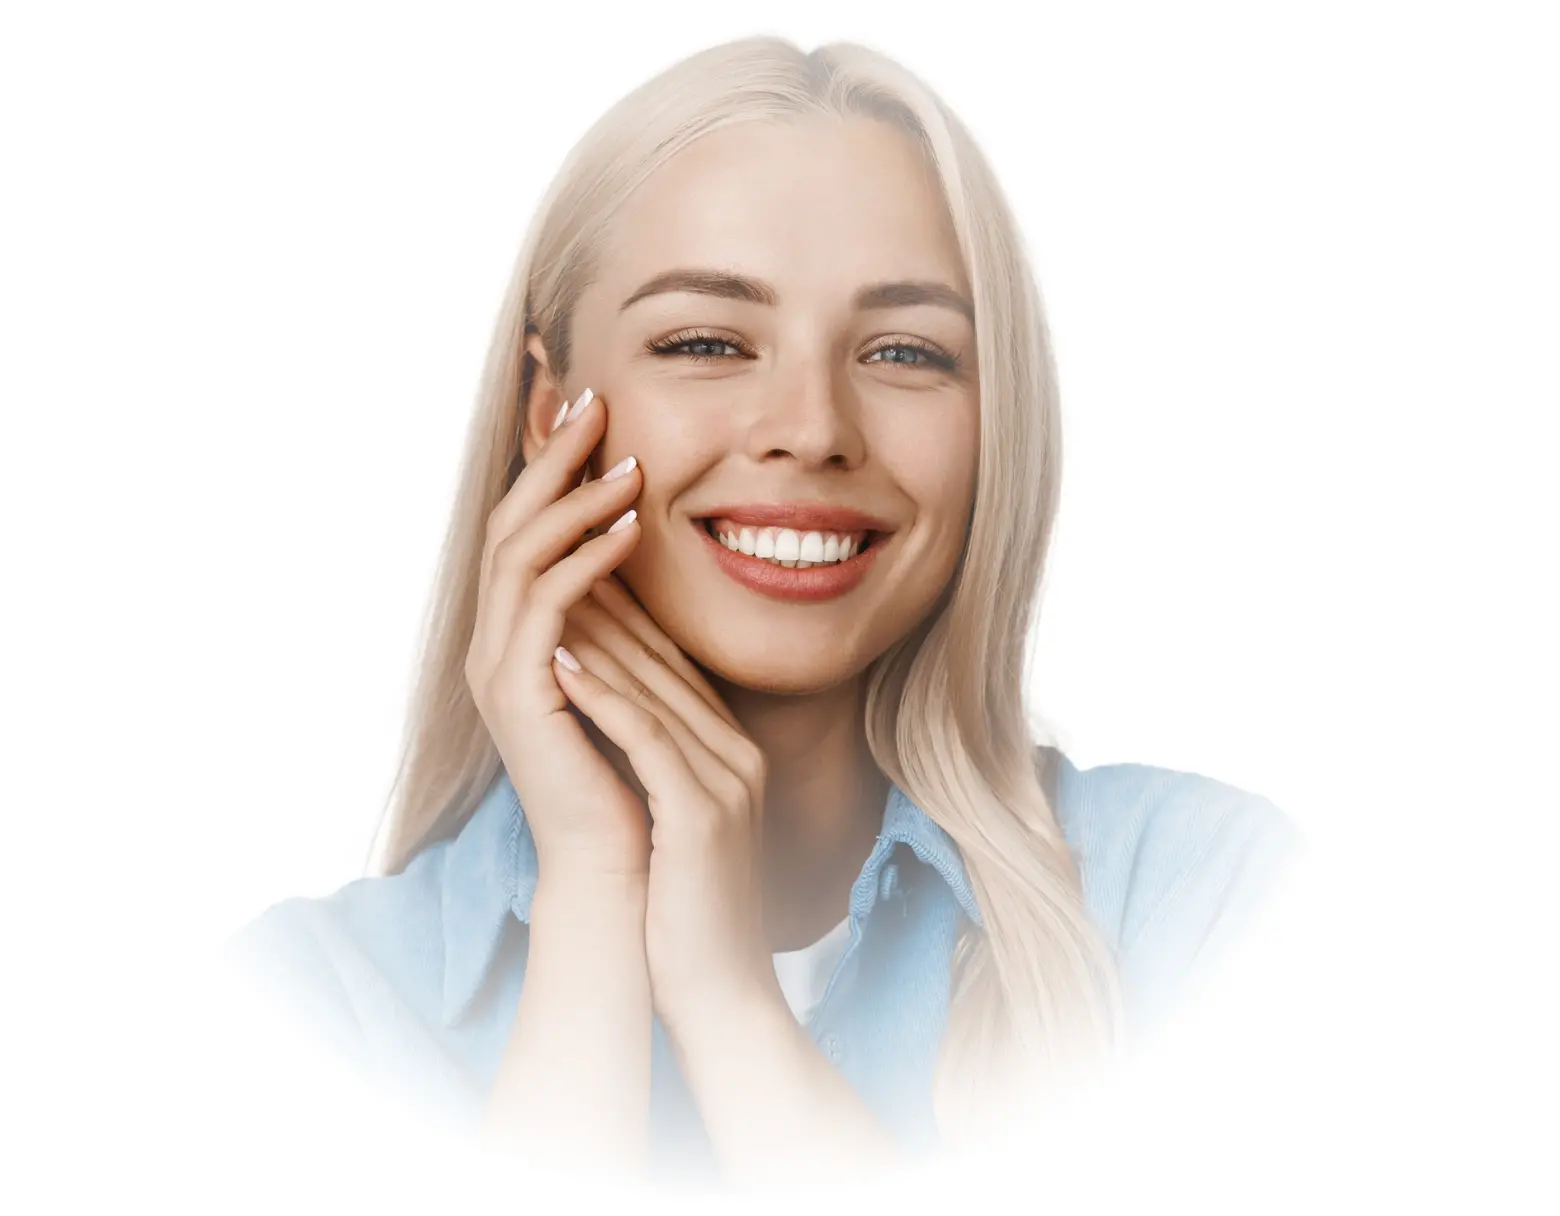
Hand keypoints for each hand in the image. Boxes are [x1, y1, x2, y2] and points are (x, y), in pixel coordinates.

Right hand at [463, 387, 652, 881]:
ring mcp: (497, 669)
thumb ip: (623, 612)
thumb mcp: (630, 669)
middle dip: (551, 459)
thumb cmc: (635, 767)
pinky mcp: (517, 695)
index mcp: (516, 635)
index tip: (593, 411)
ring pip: (518, 554)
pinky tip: (630, 528)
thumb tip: (643, 539)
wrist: (623, 859)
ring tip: (626, 463)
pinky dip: (587, 559)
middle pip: (508, 524)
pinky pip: (545, 606)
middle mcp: (493, 644)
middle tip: (593, 400)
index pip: (524, 528)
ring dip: (573, 501)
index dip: (551, 466)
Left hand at [550, 574, 786, 1032]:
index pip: (670, 661)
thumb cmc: (684, 906)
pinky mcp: (703, 815)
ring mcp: (726, 781)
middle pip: (663, 658)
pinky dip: (603, 697)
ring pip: (653, 687)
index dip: (619, 606)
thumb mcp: (674, 816)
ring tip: (546, 581)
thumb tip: (608, 705)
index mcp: (731, 749)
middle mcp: (737, 753)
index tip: (568, 562)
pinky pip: (648, 740)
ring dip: (596, 630)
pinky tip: (562, 660)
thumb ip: (658, 759)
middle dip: (606, 597)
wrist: (716, 988)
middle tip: (554, 545)